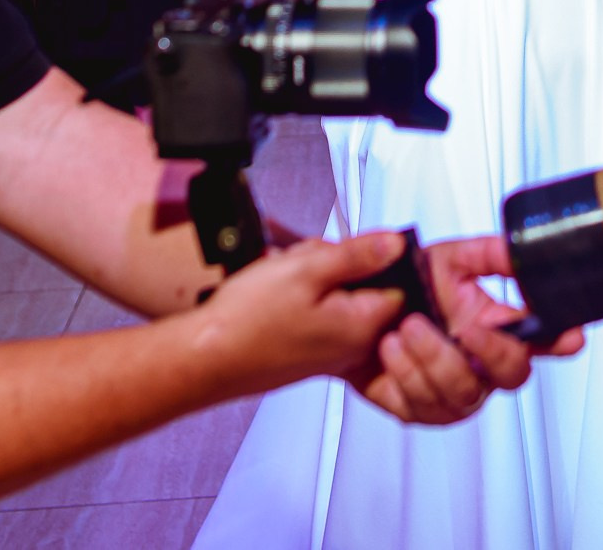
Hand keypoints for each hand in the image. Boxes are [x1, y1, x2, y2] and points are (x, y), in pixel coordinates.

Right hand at [193, 233, 404, 398]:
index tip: (343, 249)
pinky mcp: (308, 355)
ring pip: (336, 297)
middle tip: (302, 264)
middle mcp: (354, 347)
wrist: (205, 359)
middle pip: (363, 286)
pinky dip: (298, 299)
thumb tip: (395, 244)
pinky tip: (274, 297)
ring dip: (311, 279)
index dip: (370, 254)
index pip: (397, 279)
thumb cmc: (247, 322)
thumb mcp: (306, 270)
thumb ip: (357, 255)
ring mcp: (330, 354)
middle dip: (334, 265)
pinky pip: (316, 314)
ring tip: (280, 280)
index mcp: (363, 325)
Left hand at [353, 236, 582, 423]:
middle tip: (463, 328)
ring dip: (433, 360)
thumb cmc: (405, 288)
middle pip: (512, 374)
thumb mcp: (447, 260)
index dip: (560, 340)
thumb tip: (520, 247)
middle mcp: (480, 364)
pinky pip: (423, 407)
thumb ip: (488, 254)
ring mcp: (453, 391)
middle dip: (490, 352)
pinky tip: (391, 350)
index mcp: (494, 325)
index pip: (542, 337)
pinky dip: (404, 375)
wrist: (353, 312)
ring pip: (463, 394)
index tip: (569, 336)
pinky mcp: (419, 410)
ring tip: (405, 329)